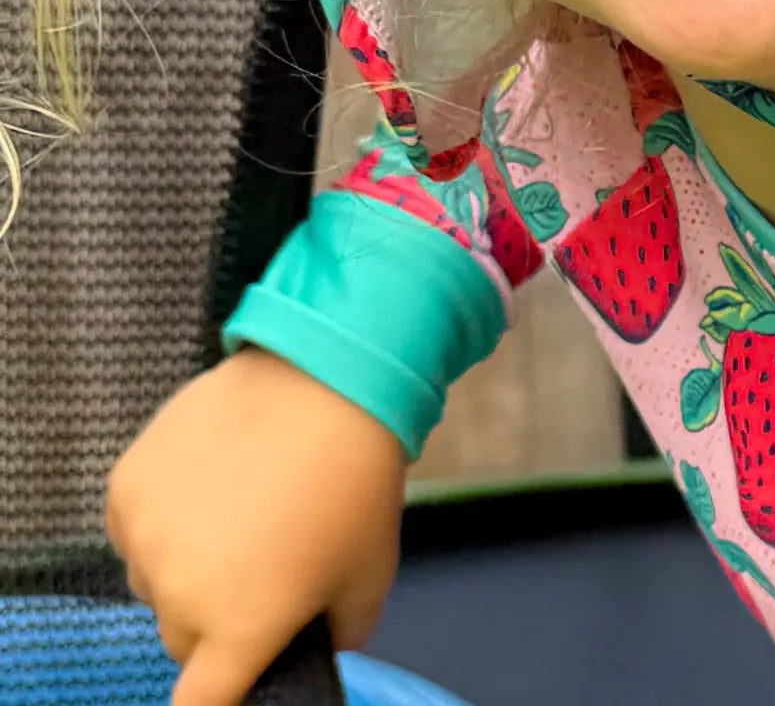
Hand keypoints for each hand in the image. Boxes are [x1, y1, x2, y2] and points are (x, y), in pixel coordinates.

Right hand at [105, 345, 406, 705]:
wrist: (326, 378)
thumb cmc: (356, 480)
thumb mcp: (369, 575)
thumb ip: (340, 632)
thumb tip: (316, 643)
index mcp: (239, 630)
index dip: (216, 697)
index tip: (230, 676)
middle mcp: (179, 595)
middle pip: (181, 636)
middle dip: (212, 615)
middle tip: (257, 561)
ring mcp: (145, 537)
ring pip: (154, 579)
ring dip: (181, 562)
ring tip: (237, 508)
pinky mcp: (126, 485)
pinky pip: (132, 526)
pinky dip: (159, 516)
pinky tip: (206, 479)